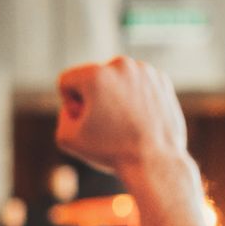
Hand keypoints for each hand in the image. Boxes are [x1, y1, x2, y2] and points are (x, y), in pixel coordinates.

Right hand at [55, 56, 189, 176]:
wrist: (155, 161)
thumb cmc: (110, 151)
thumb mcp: (67, 139)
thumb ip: (63, 115)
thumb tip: (78, 103)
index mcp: (95, 75)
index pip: (67, 80)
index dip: (68, 104)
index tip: (84, 121)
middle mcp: (121, 65)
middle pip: (92, 77)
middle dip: (93, 98)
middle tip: (104, 124)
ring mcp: (145, 70)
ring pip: (116, 80)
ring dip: (114, 97)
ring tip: (123, 123)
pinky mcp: (161, 79)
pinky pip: (137, 84)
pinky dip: (134, 99)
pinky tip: (138, 119)